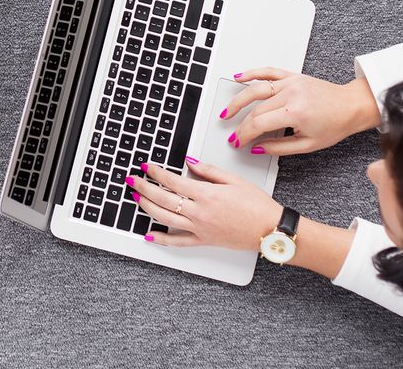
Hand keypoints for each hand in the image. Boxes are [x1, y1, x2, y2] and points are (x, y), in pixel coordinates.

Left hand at [128, 159, 281, 250]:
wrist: (270, 229)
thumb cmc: (257, 205)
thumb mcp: (234, 180)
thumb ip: (208, 170)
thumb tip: (190, 162)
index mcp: (206, 194)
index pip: (173, 181)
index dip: (156, 172)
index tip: (147, 166)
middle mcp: (200, 212)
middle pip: (163, 199)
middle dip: (144, 188)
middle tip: (132, 180)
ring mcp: (200, 228)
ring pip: (165, 218)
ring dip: (147, 207)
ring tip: (136, 198)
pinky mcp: (204, 241)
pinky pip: (177, 241)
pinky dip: (161, 239)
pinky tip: (148, 234)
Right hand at [221, 69, 381, 155]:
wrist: (351, 106)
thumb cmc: (335, 124)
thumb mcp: (308, 145)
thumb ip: (279, 148)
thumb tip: (257, 148)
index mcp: (295, 113)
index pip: (258, 123)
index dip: (244, 134)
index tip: (238, 141)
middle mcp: (291, 94)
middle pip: (255, 109)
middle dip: (241, 124)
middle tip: (233, 134)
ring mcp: (291, 82)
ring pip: (255, 89)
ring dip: (237, 100)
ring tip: (227, 111)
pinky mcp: (292, 76)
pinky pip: (267, 71)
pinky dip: (251, 73)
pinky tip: (238, 77)